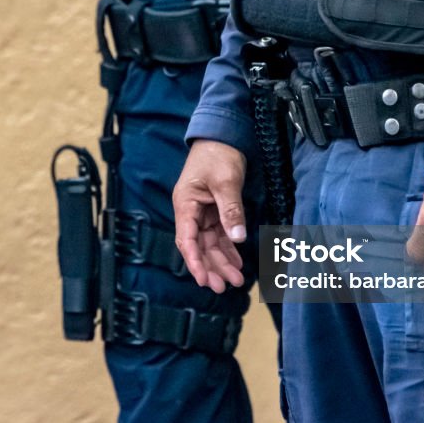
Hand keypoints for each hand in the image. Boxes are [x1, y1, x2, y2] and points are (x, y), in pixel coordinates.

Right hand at [172, 140, 247, 292]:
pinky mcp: (215, 210)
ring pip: (210, 243)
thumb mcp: (226, 182)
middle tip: (222, 286)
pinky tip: (237, 262)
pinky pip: (220, 234)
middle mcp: (191, 211)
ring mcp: (203, 212)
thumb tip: (237, 238)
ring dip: (221, 261)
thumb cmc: (218, 154)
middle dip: (210, 267)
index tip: (203, 278)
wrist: (223, 135)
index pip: (186, 239)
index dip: (194, 261)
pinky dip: (229, 248)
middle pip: (198, 246)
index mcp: (186, 204)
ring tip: (234, 279)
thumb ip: (231, 210)